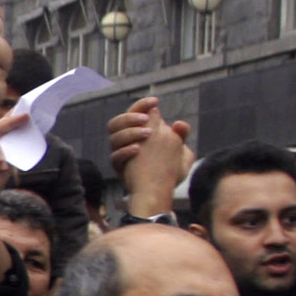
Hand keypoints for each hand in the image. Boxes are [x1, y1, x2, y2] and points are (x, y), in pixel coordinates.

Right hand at [108, 96, 192, 216]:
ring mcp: (122, 153)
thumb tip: (179, 123)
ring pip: (114, 136)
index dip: (142, 105)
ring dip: (130, 133)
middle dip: (131, 117)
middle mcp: (127, 141)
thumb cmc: (170, 172)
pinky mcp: (119, 167)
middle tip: (147, 122)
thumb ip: (181, 137)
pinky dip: (126, 151)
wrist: (161, 193)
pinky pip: (115, 157)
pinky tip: (138, 150)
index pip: (135, 113)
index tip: (155, 102)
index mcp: (141, 133)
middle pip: (118, 121)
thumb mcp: (181, 154)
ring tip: (147, 135)